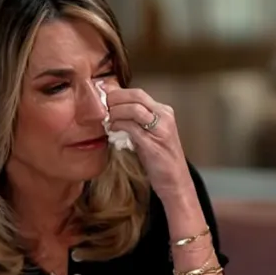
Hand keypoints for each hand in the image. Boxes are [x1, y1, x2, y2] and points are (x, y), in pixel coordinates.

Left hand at [101, 84, 194, 203]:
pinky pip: (131, 127)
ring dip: (115, 112)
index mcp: (164, 112)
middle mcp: (164, 117)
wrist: (175, 181)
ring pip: (133, 108)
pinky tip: (111, 130)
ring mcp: (160, 129)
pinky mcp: (153, 143)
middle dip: (114, 99)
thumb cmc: (160, 160)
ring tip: (105, 119)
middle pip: (136, 96)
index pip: (138, 93)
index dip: (118, 93)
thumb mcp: (149, 134)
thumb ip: (136, 121)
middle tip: (100, 106)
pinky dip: (118, 125)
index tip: (102, 97)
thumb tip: (112, 111)